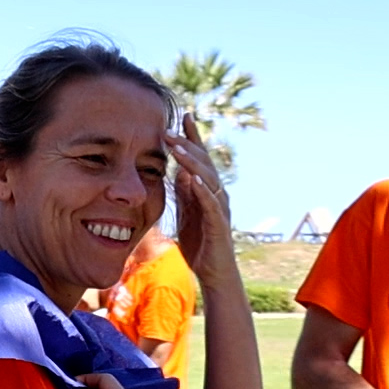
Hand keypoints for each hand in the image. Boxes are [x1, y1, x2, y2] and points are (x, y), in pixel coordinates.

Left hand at [165, 113, 236, 290]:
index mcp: (206, 190)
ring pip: (208, 179)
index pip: (200, 158)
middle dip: (187, 144)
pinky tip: (193, 178)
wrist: (213, 273)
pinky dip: (203, 190)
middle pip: (204, 163)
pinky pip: (211, 204)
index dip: (192, 137)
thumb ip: (184, 192)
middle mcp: (217, 194)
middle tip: (169, 129)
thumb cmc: (199, 243)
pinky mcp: (219, 225)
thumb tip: (178, 170)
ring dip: (192, 162)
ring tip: (178, 147)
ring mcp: (219, 208)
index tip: (183, 115)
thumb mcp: (186, 213)